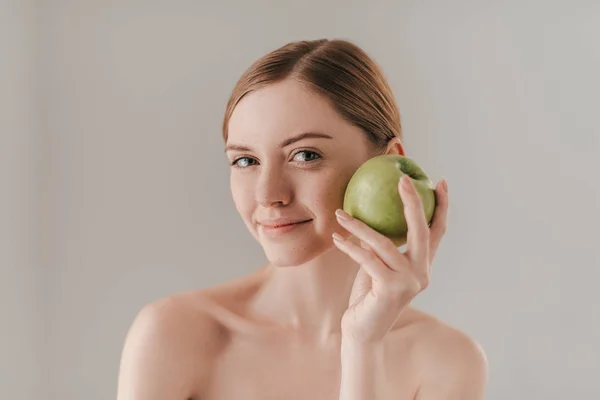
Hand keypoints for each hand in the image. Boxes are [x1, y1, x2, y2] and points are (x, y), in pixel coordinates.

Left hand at [333, 175, 448, 343]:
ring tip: (340, 213)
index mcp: (423, 266)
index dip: (442, 206)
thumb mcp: (378, 267)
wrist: (363, 332)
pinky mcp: (390, 290)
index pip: (438, 232)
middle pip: (422, 231)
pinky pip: (367, 259)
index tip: (440, 182)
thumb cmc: (369, 296)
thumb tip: (370, 211)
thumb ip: (382, 247)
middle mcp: (422, 273)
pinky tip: (336, 237)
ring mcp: (409, 283)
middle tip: (402, 179)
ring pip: (385, 244)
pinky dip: (349, 247)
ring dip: (359, 225)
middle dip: (414, 202)